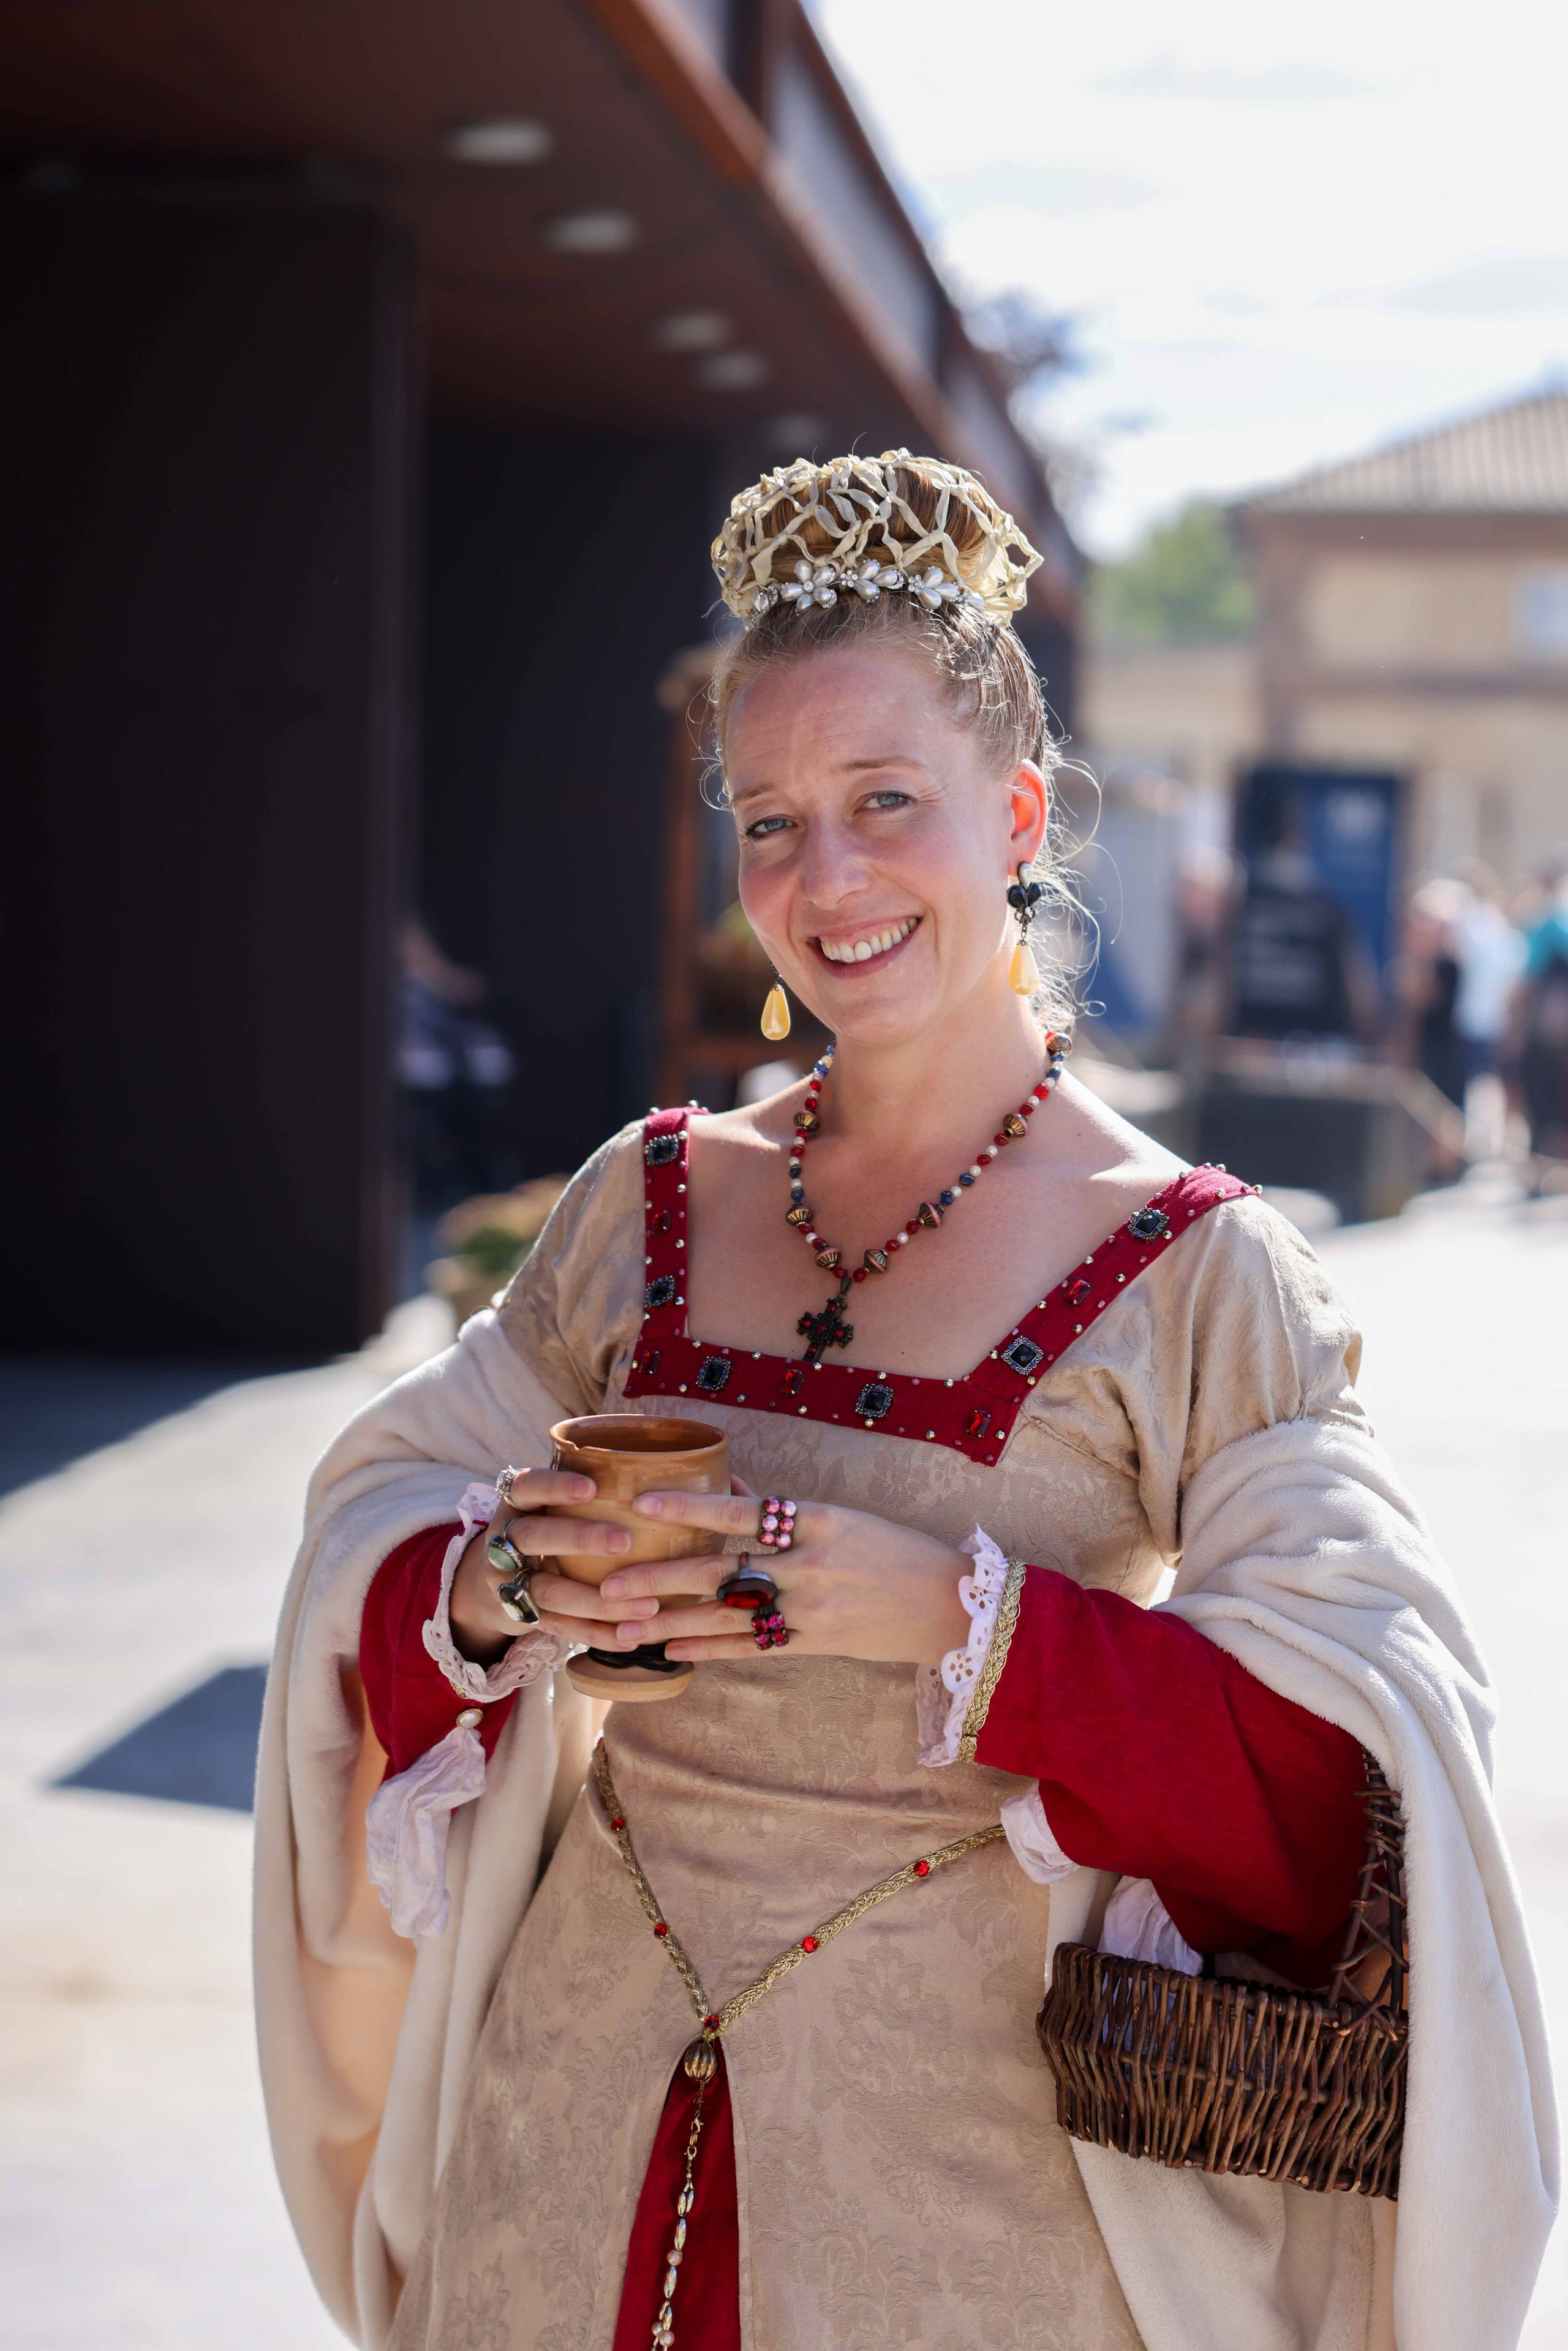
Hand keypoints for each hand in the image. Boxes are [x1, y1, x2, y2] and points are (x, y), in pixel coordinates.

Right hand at [448, 1467, 662, 1662]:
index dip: (555, 1486)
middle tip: (625, 1542)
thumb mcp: (547, 1505)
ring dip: (600, 1602)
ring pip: (550, 1591)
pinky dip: (596, 1635)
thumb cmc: (543, 1528)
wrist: (492, 1578)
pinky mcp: (521, 1616)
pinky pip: (559, 1628)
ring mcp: (506, 1582)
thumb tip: (659, 1473)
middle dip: (580, 1539)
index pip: (528, 1486)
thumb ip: (584, 1493)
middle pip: (535, 1536)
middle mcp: (504, 1540)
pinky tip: (631, 1638)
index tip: (591, 1487)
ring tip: (648, 1606)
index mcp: (515, 1504)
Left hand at [596, 1485, 971, 1668]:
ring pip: (727, 1617)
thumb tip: (725, 1489)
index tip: (640, 1505)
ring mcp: (812, 1608)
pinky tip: (674, 1652)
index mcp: (818, 1520)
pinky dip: (712, 1650)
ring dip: (671, 1623)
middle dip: (659, 1579)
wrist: (948, 1603)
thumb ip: (783, 1510)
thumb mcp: (841, 1517)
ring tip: (625, 1628)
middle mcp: (810, 1564)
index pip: (739, 1512)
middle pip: (720, 1571)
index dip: (687, 1507)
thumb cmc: (893, 1550)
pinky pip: (753, 1648)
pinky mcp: (816, 1643)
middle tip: (609, 1584)